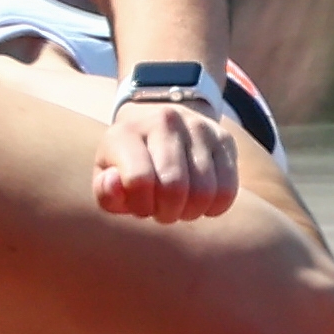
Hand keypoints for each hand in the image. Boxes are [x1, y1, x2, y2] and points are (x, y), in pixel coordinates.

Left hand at [94, 100, 238, 222]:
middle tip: (161, 210)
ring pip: (204, 191)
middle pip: (175, 188)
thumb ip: (106, 191)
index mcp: (126, 132)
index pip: (139, 180)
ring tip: (178, 205)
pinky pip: (228, 190)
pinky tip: (199, 201)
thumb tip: (117, 184)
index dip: (141, 206)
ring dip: (190, 212)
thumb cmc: (127, 162)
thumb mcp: (107, 176)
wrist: (154, 122)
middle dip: (167, 212)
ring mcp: (197, 127)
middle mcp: (164, 122)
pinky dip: (213, 207)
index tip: (139, 205)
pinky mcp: (223, 138)